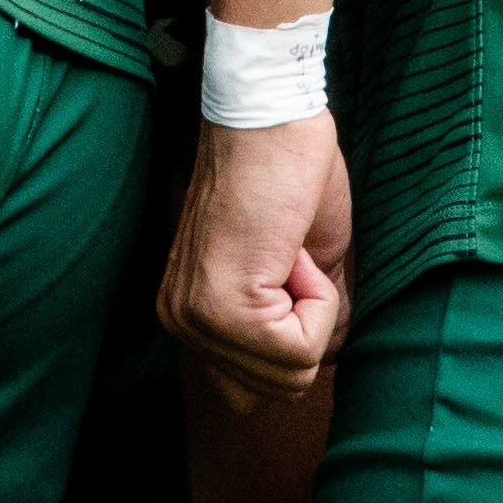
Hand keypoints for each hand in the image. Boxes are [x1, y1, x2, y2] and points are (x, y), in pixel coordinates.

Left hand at [163, 112, 351, 404]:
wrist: (272, 111)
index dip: (298, 334)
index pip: (256, 388)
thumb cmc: (290, 172)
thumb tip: (320, 363)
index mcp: (190, 312)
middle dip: (307, 329)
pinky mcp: (225, 305)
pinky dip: (321, 302)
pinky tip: (294, 251)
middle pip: (276, 391)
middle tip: (292, 259)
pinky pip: (300, 349)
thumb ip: (299, 323)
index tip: (290, 267)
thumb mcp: (301, 265)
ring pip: (291, 376)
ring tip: (290, 251)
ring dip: (315, 313)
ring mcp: (197, 317)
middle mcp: (182, 322)